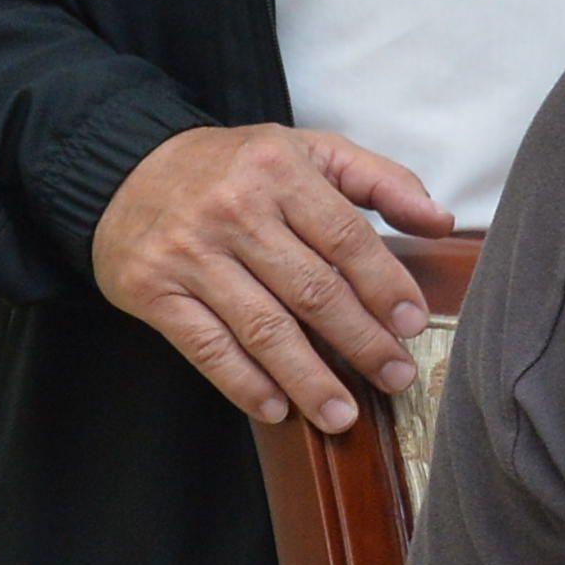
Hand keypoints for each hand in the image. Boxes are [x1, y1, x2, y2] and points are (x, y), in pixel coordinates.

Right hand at [91, 124, 452, 433]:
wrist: (123, 168)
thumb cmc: (234, 166)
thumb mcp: (309, 150)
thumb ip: (380, 180)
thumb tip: (440, 221)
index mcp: (279, 170)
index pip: (346, 238)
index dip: (385, 286)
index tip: (413, 325)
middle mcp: (233, 211)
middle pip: (311, 290)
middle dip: (360, 342)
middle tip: (396, 377)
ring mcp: (189, 254)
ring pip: (261, 327)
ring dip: (308, 378)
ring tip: (343, 414)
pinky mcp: (151, 290)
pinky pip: (206, 346)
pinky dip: (243, 383)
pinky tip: (277, 409)